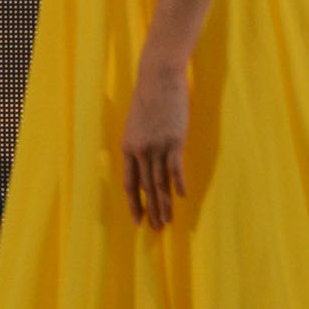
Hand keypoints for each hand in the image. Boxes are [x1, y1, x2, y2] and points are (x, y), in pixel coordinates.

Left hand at [121, 54, 188, 230]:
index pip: (130, 183)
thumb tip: (149, 165)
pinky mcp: (174, 141)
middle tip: (157, 229)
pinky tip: (181, 198)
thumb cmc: (148, 101)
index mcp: (128, 148)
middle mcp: (140, 150)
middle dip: (151, 210)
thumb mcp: (137, 126)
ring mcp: (157, 146)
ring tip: (168, 222)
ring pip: (160, 182)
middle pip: (146, 187)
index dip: (134, 204)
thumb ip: (140, 147)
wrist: (158, 79)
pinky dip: (178, 184)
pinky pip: (175, 168)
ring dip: (165, 204)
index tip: (138, 221)